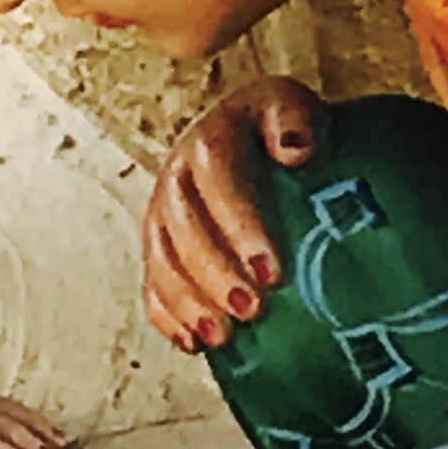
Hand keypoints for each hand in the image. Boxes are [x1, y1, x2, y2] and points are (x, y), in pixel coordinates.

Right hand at [141, 79, 318, 353]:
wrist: (251, 135)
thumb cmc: (281, 127)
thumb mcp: (292, 106)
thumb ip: (295, 119)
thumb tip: (296, 151)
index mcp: (209, 144)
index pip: (218, 184)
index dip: (240, 228)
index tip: (271, 270)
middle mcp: (175, 180)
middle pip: (183, 231)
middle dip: (214, 275)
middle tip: (251, 310)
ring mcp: (160, 216)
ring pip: (161, 263)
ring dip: (188, 304)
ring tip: (221, 336)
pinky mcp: (156, 246)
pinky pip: (151, 284)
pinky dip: (167, 317)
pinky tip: (193, 343)